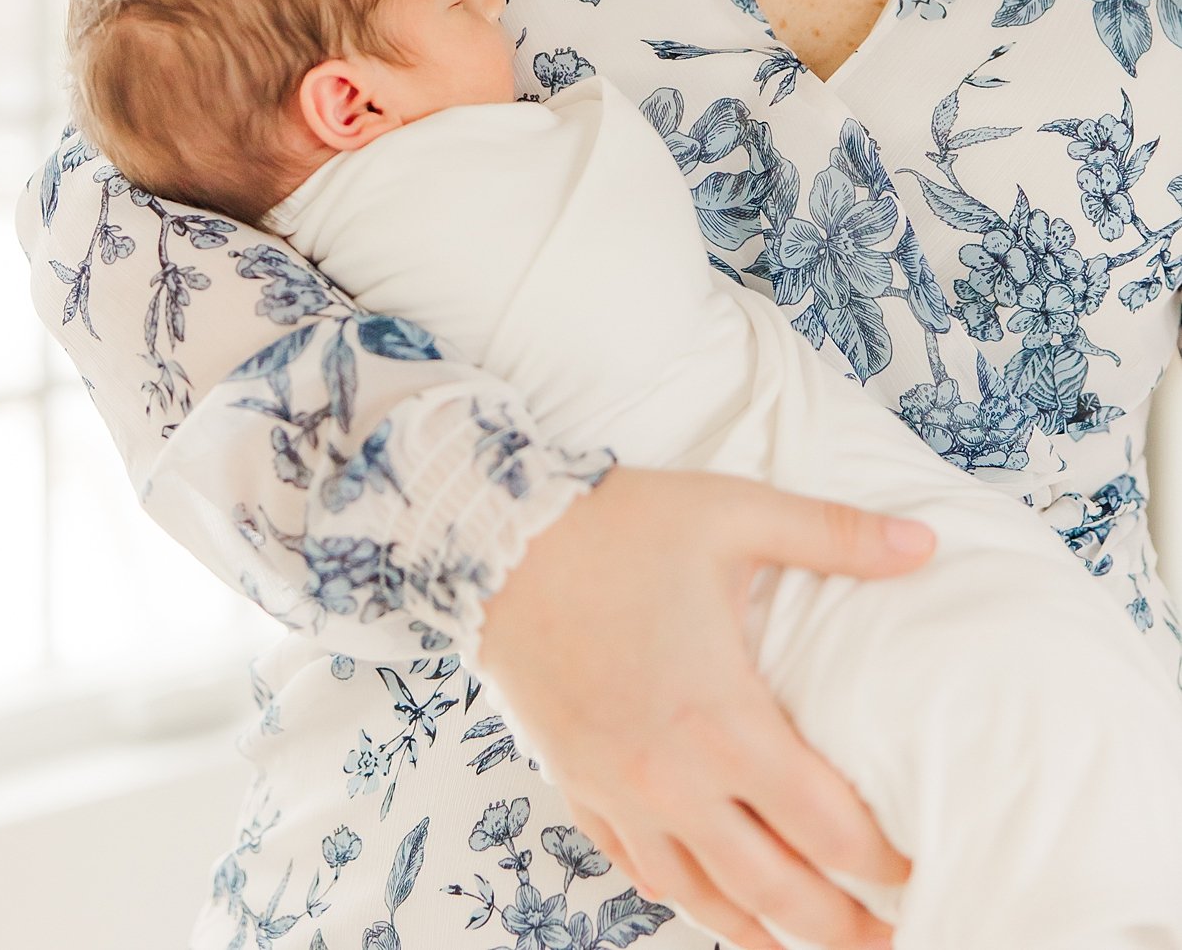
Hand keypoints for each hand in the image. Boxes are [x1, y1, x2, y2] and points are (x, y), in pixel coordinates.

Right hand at [476, 466, 934, 949]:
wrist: (495, 541)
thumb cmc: (617, 526)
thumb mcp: (732, 514)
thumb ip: (834, 534)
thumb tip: (926, 545)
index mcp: (723, 719)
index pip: (827, 826)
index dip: (884, 859)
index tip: (917, 865)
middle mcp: (673, 778)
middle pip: (776, 889)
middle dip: (841, 925)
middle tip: (890, 938)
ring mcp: (621, 792)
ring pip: (704, 898)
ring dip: (765, 932)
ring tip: (810, 945)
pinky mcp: (580, 786)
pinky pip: (637, 871)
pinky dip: (686, 900)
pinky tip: (713, 906)